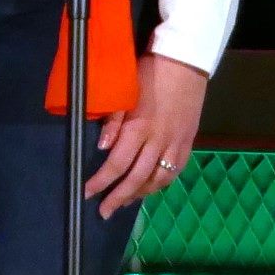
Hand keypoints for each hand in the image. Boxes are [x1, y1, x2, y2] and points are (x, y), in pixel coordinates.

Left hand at [89, 54, 207, 214]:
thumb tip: (102, 148)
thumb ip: (113, 121)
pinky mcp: (188, 143)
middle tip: (103, 212)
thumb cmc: (149, 73)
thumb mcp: (124, 91)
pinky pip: (174, 171)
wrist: (186, 62)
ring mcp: (176, 144)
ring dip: (139, 194)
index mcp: (139, 128)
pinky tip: (150, 188)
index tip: (87, 193)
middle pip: (136, 178)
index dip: (101, 181)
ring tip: (124, 203)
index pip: (116, 164)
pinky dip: (160, 184)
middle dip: (118, 197)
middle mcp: (158, 141)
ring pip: (157, 179)